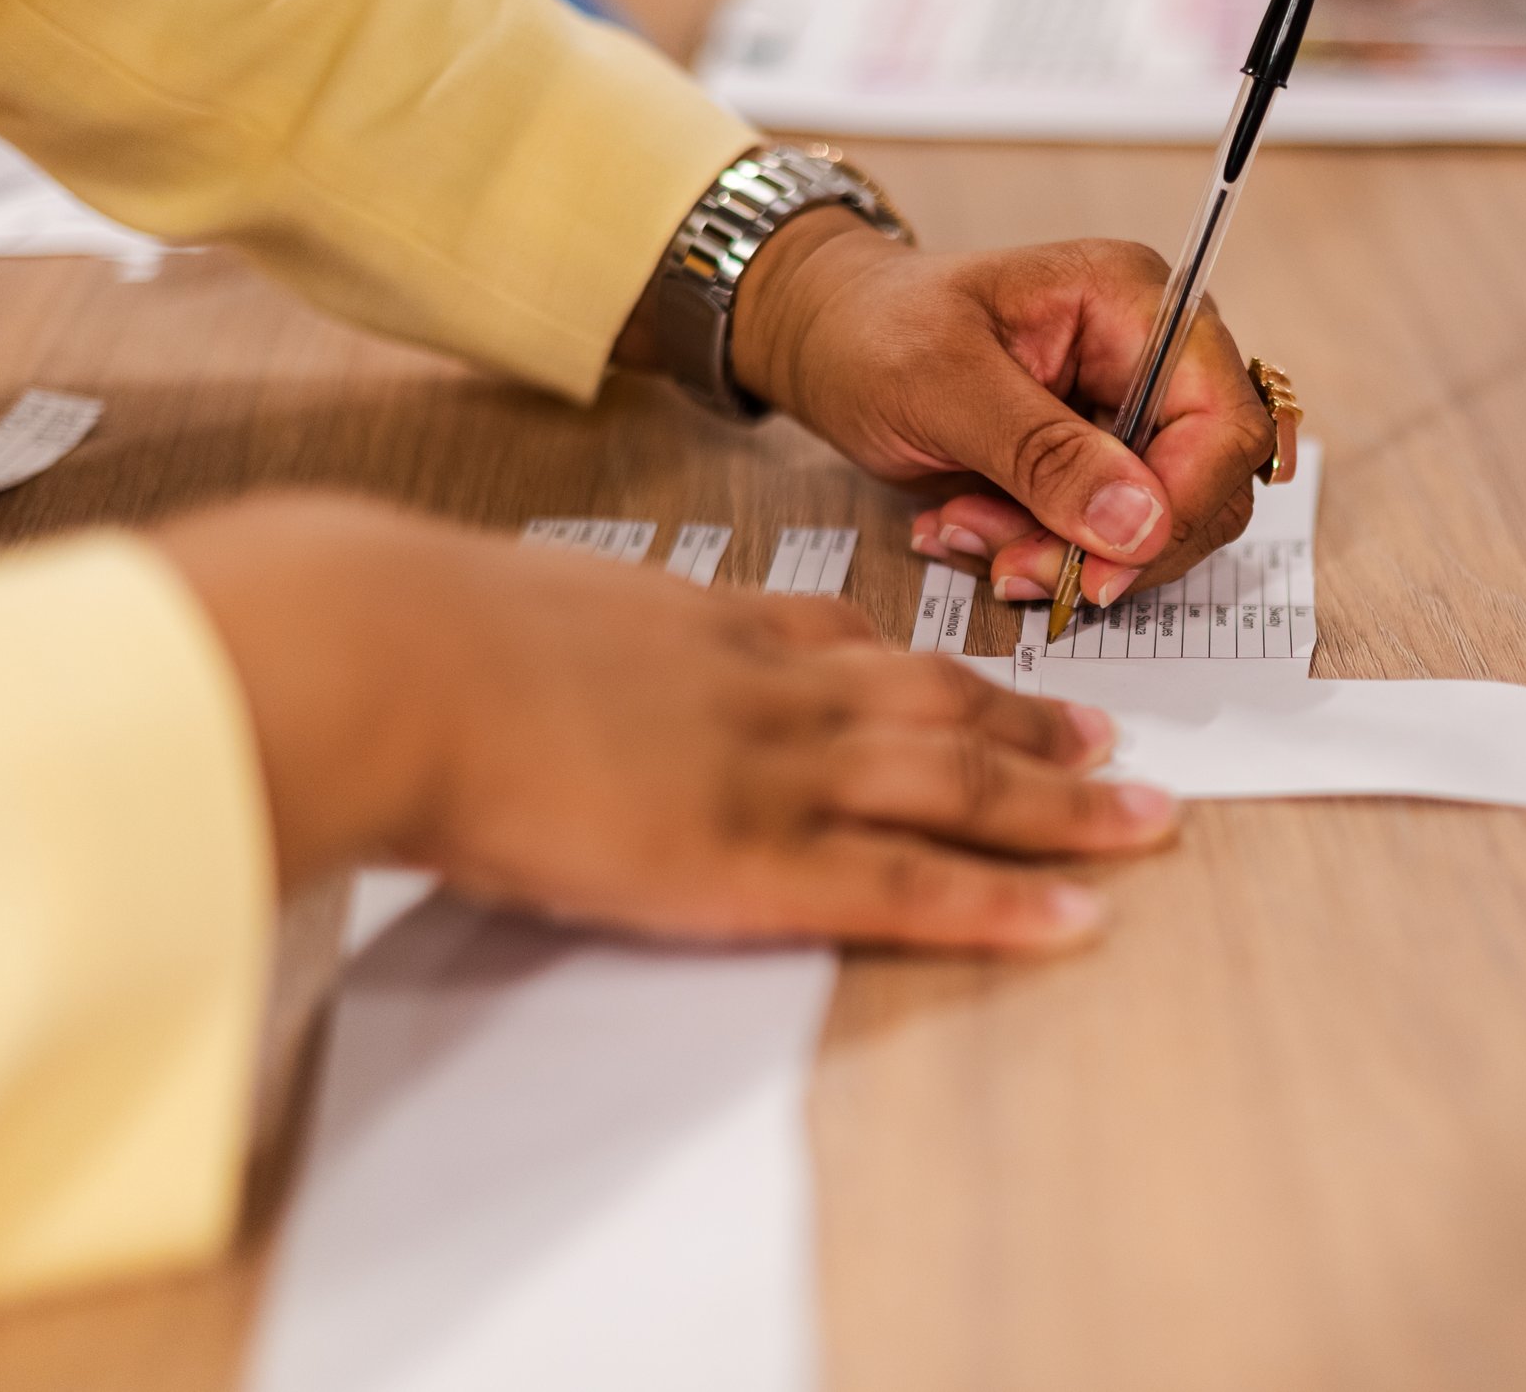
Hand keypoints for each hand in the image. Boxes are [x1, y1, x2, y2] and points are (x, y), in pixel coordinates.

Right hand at [155, 493, 1178, 953]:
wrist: (385, 655)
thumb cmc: (405, 631)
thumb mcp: (503, 609)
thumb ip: (549, 642)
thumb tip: (511, 658)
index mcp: (701, 623)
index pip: (849, 640)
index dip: (931, 665)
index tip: (986, 678)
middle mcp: (767, 686)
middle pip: (936, 705)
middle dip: (1033, 729)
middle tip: (1109, 744)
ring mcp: (773, 768)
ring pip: (958, 787)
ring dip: (1061, 807)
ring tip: (1141, 822)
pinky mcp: (753, 860)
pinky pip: (909, 886)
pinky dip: (1001, 903)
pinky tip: (1072, 917)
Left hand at [718, 210, 1277, 608]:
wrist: (826, 339)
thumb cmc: (874, 328)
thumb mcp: (943, 385)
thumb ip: (1044, 453)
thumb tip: (1139, 521)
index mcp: (1136, 303)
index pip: (1224, 421)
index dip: (1181, 507)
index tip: (1103, 568)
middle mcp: (1150, 357)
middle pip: (1203, 489)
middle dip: (1109, 546)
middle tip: (1010, 562)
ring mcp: (1126, 415)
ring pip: (1153, 530)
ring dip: (1058, 554)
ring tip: (966, 530)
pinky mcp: (1095, 465)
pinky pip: (1102, 541)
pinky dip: (1034, 554)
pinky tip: (966, 527)